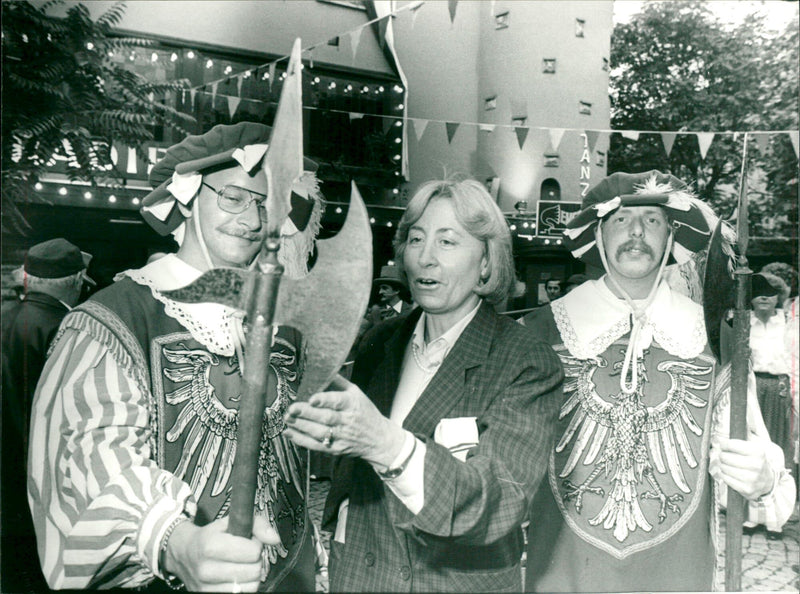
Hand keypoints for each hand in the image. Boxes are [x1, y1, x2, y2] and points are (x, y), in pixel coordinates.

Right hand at [164, 515, 280, 591]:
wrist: (184, 553)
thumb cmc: (212, 536)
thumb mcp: (231, 521)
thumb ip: (258, 525)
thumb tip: (275, 539)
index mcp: (210, 546)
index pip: (253, 552)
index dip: (256, 545)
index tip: (248, 542)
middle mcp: (206, 570)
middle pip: (254, 571)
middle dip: (255, 561)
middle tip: (246, 555)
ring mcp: (205, 588)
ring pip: (251, 587)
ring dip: (251, 576)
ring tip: (242, 566)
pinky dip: (244, 587)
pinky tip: (238, 578)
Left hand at [284, 374, 405, 467]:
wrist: (378, 439)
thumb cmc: (364, 412)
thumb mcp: (356, 393)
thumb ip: (338, 382)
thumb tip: (320, 369)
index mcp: (353, 404)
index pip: (338, 401)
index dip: (325, 400)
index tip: (312, 398)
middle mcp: (347, 421)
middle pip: (326, 418)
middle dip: (307, 413)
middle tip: (292, 408)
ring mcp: (341, 437)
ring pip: (319, 432)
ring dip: (301, 426)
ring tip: (287, 418)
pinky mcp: (335, 449)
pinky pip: (316, 446)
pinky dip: (301, 440)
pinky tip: (289, 432)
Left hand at [712, 437, 774, 500]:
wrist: (768, 481)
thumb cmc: (758, 460)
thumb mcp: (758, 443)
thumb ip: (749, 432)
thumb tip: (734, 425)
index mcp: (758, 452)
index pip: (731, 444)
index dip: (723, 443)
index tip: (722, 443)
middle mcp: (756, 465)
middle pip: (725, 457)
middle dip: (722, 455)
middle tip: (724, 454)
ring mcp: (751, 478)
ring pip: (724, 468)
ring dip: (722, 465)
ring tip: (727, 464)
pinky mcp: (746, 489)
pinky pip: (725, 479)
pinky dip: (724, 474)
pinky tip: (729, 472)